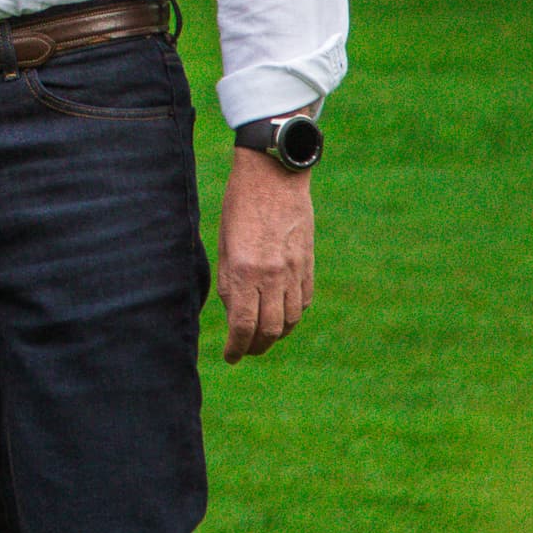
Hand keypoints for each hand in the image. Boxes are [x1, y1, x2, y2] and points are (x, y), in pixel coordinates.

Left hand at [216, 147, 314, 362]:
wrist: (275, 175)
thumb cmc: (240, 203)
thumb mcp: (224, 242)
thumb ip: (229, 280)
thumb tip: (233, 313)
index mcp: (244, 271)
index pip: (243, 325)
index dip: (236, 348)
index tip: (230, 357)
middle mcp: (272, 276)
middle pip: (270, 330)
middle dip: (256, 346)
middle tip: (245, 350)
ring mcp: (295, 271)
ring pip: (291, 320)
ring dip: (277, 334)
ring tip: (263, 336)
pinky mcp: (309, 263)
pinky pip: (304, 300)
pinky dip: (294, 313)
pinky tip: (283, 313)